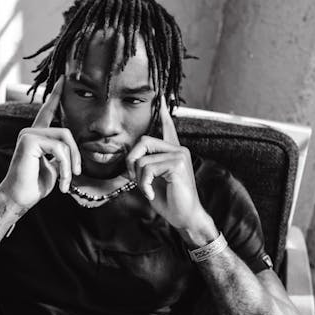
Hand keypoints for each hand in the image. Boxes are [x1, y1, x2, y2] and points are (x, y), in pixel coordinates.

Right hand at [0, 76, 81, 209]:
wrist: (18, 199)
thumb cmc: (33, 187)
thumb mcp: (53, 168)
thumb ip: (61, 155)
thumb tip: (72, 150)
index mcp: (36, 137)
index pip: (47, 112)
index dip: (54, 96)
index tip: (62, 80)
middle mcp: (30, 132)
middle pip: (66, 132)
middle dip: (76, 155)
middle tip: (76, 175)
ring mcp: (28, 135)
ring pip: (64, 140)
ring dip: (70, 164)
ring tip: (66, 182)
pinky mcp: (28, 141)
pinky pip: (58, 148)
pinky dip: (65, 167)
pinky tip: (61, 182)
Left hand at [126, 97, 214, 237]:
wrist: (185, 217)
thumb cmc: (169, 200)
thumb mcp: (152, 180)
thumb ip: (143, 166)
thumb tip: (129, 158)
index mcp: (173, 152)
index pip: (167, 127)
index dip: (164, 112)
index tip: (161, 96)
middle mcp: (178, 149)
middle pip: (143, 141)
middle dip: (131, 161)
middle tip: (135, 179)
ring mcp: (179, 155)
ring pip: (142, 159)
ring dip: (138, 179)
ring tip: (147, 190)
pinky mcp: (177, 164)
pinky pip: (147, 168)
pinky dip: (143, 184)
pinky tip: (152, 194)